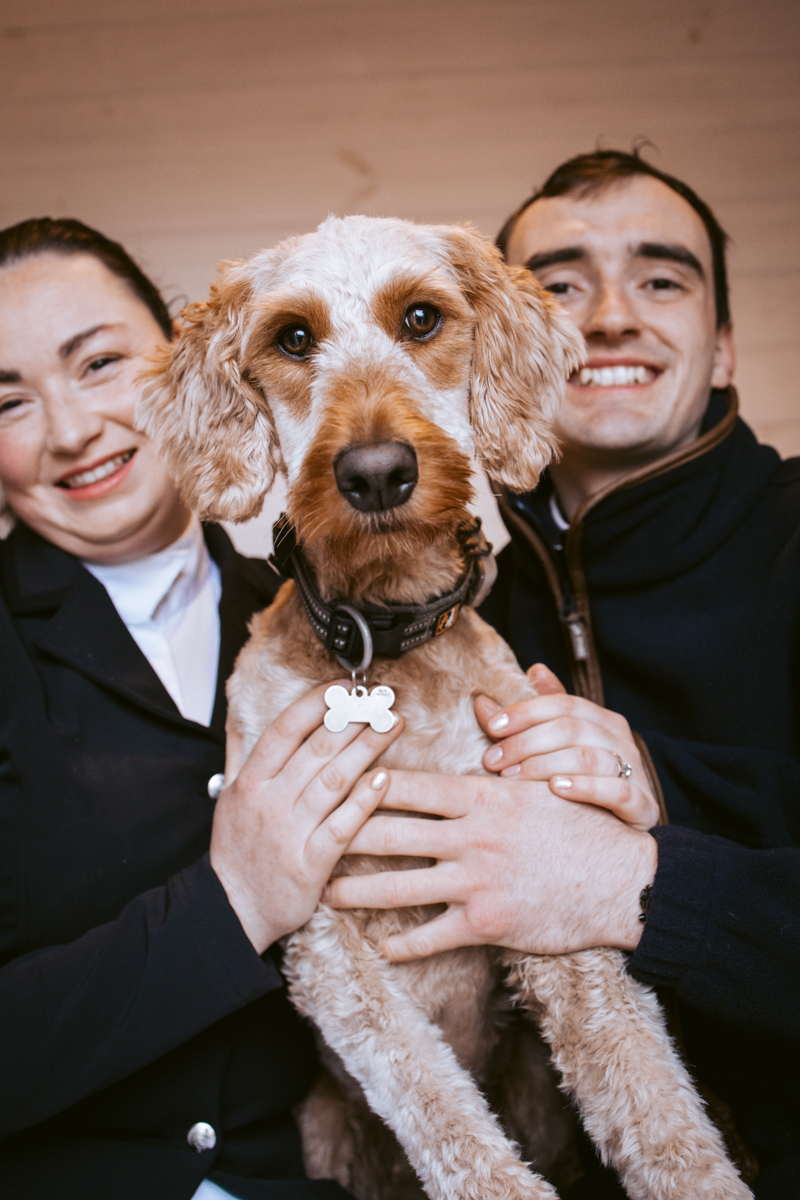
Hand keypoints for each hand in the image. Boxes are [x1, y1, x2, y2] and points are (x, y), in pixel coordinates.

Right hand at [211, 682, 402, 952]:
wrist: (230, 910)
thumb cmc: (237, 851)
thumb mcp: (229, 796)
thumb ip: (238, 752)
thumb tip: (238, 710)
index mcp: (250, 781)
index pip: (287, 728)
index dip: (319, 702)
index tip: (347, 687)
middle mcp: (270, 801)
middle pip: (319, 748)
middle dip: (356, 718)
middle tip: (384, 701)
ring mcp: (290, 832)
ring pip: (335, 780)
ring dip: (368, 748)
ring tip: (393, 725)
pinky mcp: (310, 864)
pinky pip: (342, 826)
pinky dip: (364, 800)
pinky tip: (385, 779)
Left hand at [323, 771, 656, 961]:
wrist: (623, 881)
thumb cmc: (585, 825)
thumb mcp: (545, 779)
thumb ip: (505, 755)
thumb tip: (481, 711)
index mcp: (482, 798)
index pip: (410, 787)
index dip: (367, 784)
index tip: (336, 779)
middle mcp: (471, 837)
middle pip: (391, 834)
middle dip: (343, 836)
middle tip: (307, 837)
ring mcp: (476, 882)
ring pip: (400, 889)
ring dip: (357, 894)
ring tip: (324, 895)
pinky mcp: (486, 923)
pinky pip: (432, 936)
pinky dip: (402, 946)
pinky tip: (378, 949)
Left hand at [474, 663, 659, 830]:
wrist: (615, 841)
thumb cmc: (575, 789)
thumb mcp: (549, 753)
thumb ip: (521, 730)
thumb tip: (482, 700)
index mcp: (601, 720)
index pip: (562, 703)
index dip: (525, 712)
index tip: (492, 726)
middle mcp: (620, 740)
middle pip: (571, 728)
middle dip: (525, 743)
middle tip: (493, 761)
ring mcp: (636, 772)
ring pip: (588, 757)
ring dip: (545, 765)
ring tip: (512, 777)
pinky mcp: (643, 806)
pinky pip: (618, 791)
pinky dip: (586, 787)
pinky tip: (557, 789)